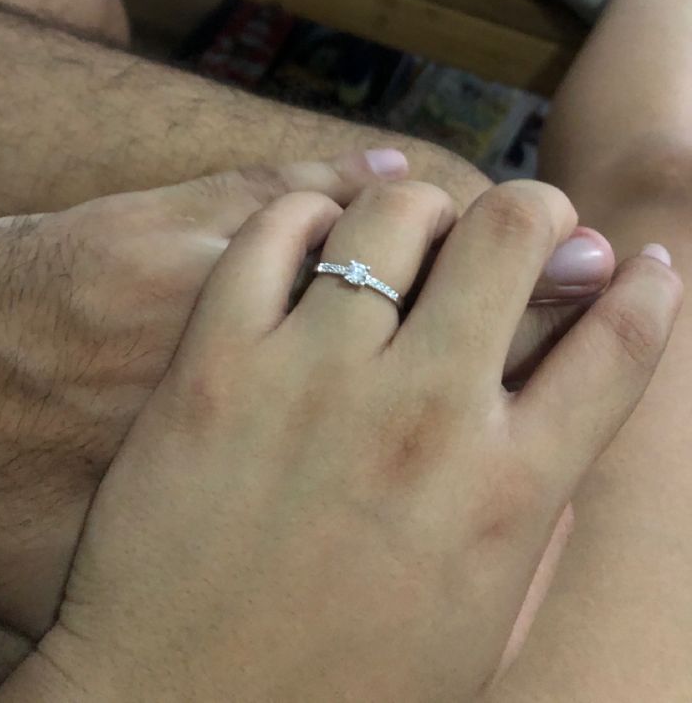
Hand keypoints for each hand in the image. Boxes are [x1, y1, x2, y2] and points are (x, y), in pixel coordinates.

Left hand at [17, 181, 678, 702]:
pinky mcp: (214, 363)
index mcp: (506, 494)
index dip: (647, 289)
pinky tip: (316, 240)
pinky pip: (272, 233)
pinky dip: (306, 216)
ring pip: (395, 213)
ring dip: (421, 208)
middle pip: (514, 236)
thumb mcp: (478, 620)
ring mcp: (314, 379)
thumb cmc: (338, 689)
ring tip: (413, 233)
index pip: (618, 346)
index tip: (643, 264)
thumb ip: (535, 515)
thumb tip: (562, 412)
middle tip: (518, 228)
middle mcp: (422, 417)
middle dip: (536, 210)